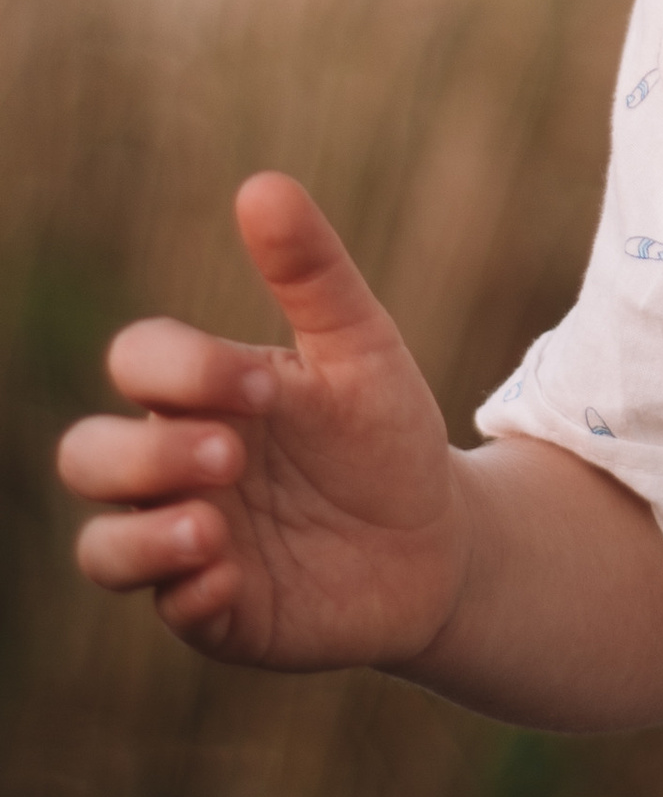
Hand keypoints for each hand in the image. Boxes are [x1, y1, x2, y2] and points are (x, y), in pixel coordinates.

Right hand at [56, 172, 467, 671]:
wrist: (442, 536)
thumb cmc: (385, 432)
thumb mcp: (360, 348)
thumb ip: (312, 274)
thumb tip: (260, 184)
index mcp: (201, 395)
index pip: (137, 364)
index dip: (180, 369)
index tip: (265, 387)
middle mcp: (176, 472)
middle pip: (86, 457)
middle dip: (141, 455)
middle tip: (231, 454)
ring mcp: (189, 545)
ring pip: (101, 548)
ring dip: (139, 538)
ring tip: (211, 526)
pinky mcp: (219, 612)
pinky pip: (171, 610)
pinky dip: (189, 593)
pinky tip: (234, 576)